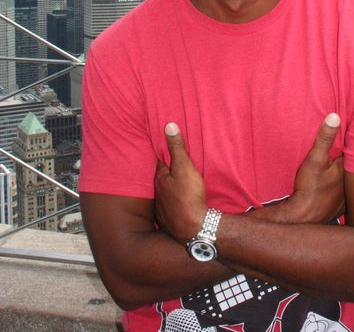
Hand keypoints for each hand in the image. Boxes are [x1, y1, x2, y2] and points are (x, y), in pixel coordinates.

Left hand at [154, 122, 207, 244]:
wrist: (196, 229)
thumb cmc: (189, 196)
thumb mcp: (184, 167)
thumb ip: (177, 147)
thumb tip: (168, 125)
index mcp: (160, 179)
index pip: (160, 161)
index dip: (165, 154)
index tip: (168, 148)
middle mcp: (158, 194)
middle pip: (162, 178)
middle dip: (168, 172)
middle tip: (176, 166)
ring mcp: (163, 209)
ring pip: (166, 194)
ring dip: (171, 189)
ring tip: (179, 185)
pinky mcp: (170, 222)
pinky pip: (171, 209)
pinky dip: (174, 204)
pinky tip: (180, 205)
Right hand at [290, 112, 343, 222]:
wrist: (302, 217)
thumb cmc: (309, 188)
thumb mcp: (314, 159)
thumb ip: (325, 138)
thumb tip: (335, 116)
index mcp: (347, 168)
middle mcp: (351, 183)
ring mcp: (347, 196)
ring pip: (352, 181)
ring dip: (351, 174)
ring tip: (350, 166)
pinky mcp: (341, 206)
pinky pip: (348, 194)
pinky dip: (345, 189)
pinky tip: (340, 187)